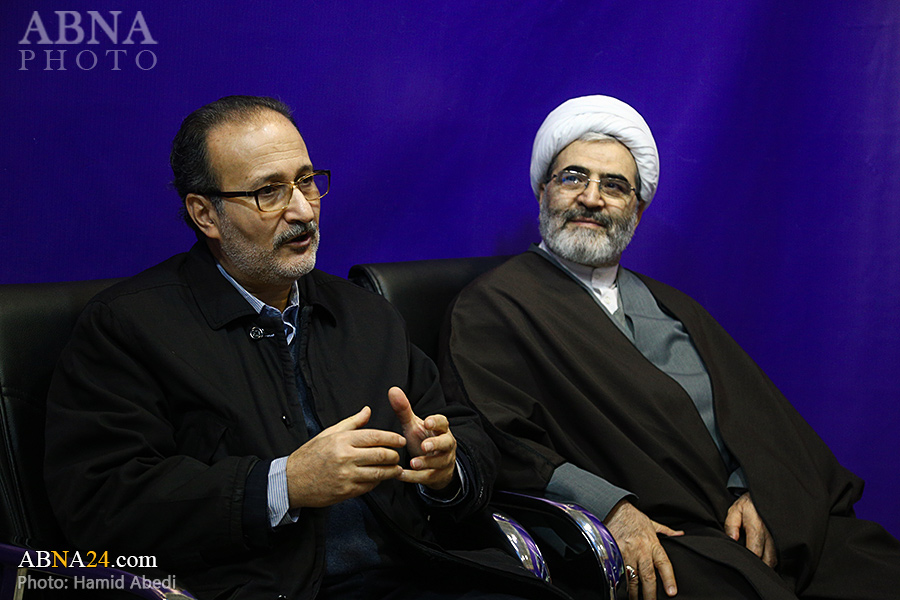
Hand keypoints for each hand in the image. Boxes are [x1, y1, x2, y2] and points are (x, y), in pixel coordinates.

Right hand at [285, 406, 405, 507]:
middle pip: (381, 455)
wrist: (292, 480)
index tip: (400, 440)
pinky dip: (377, 482)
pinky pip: (369, 486)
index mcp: (342, 440)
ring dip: (391, 471)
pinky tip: (379, 478)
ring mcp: (347, 475)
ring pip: (379, 473)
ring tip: (396, 469)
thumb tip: (367, 410)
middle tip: (398, 456)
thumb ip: (351, 423)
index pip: (375, 436)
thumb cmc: (310, 455)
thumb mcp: (328, 433)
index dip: (392, 438)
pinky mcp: (346, 491)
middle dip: (394, 456)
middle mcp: (346, 457)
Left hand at [388, 386, 456, 489]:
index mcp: (440, 429)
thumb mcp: (413, 425)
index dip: (436, 422)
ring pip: (439, 462)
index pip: (443, 423)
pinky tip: (401, 475)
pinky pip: (428, 477)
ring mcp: (444, 461)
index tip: (428, 422)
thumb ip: (404, 409)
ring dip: (426, 463)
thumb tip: (392, 390)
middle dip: (436, 444)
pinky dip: (415, 477)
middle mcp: (446, 444)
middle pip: (446, 443)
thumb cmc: (424, 440)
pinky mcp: (437, 475)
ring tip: (412, 463)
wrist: (436, 464)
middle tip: (424, 446)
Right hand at [604, 500, 683, 599]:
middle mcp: (641, 550)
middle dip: (650, 593)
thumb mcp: (652, 523)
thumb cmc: (633, 517)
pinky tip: (621, 590)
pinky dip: (620, 582)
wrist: (613, 509)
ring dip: (634, 592)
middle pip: (648, 576)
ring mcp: (627, 553)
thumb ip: (666, 531)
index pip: (664, 564)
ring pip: (632, 578)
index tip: (671, 592)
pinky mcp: (615, 554)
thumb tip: (680, 534)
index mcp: (653, 543)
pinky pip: (618, 572)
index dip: (668, 579)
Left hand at [724, 492, 776, 566]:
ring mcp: (781, 536)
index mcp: (757, 526)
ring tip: (760, 567)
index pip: (755, 551)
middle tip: (752, 568)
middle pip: (768, 559)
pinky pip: (783, 554)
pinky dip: (776, 560)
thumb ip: (731, 524)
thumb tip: (732, 539)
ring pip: (777, 558)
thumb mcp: (735, 510)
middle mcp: (771, 533)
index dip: (750, 560)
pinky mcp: (786, 536)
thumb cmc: (749, 504)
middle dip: (761, 566)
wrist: (767, 493)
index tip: (744, 562)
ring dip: (769, 564)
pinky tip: (768, 561)